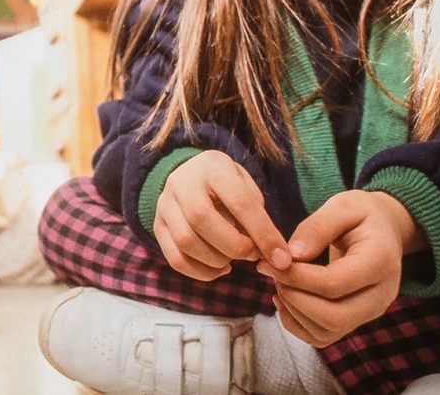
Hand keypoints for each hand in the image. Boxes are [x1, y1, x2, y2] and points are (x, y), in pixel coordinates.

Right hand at [154, 150, 290, 280]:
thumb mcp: (247, 188)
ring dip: (216, 260)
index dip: (263, 233)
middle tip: (252, 255)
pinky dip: (200, 272)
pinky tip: (219, 269)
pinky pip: (175, 258)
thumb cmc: (228, 186)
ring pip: (185, 241)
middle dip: (234, 246)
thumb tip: (273, 257)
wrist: (192, 176)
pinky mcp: (157, 225)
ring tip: (233, 260)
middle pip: (202, 219)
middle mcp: (182, 182)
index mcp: (213, 167)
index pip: (239, 202)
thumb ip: (258, 218)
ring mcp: (164, 203)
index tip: (282, 259)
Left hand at [257, 190, 417, 346]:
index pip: (334, 284)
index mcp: (380, 261)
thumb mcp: (342, 206)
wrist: (384, 231)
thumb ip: (317, 227)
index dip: (296, 276)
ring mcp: (370, 312)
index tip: (269, 261)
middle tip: (272, 272)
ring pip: (327, 331)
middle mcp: (381, 294)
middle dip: (293, 297)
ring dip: (292, 310)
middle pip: (334, 317)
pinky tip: (284, 298)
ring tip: (279, 281)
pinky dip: (296, 323)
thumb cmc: (360, 216)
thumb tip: (291, 256)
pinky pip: (322, 337)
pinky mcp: (356, 320)